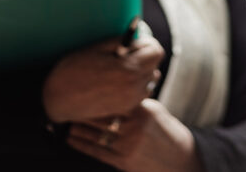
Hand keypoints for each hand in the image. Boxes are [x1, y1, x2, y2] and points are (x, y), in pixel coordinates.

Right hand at [42, 37, 163, 123]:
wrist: (58, 100)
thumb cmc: (73, 71)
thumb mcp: (97, 49)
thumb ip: (122, 40)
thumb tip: (139, 32)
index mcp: (129, 69)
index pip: (156, 52)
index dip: (147, 43)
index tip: (135, 41)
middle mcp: (134, 87)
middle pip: (155, 65)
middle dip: (145, 56)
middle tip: (126, 52)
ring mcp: (131, 100)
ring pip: (150, 80)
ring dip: (142, 71)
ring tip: (121, 67)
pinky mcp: (125, 109)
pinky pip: (141, 93)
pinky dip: (136, 84)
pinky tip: (118, 81)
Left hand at [67, 99, 203, 171]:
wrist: (180, 160)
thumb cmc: (165, 132)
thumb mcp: (155, 110)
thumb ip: (136, 100)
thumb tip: (116, 85)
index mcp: (143, 110)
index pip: (114, 99)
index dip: (96, 94)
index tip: (81, 88)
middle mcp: (134, 126)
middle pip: (102, 115)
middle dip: (83, 109)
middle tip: (66, 101)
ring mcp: (128, 144)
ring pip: (96, 133)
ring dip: (78, 127)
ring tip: (65, 119)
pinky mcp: (123, 161)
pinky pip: (97, 151)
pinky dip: (81, 144)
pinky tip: (70, 138)